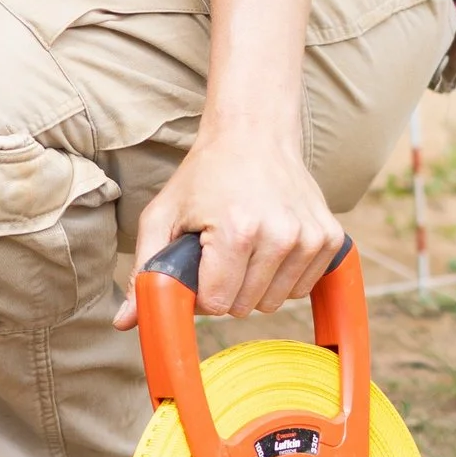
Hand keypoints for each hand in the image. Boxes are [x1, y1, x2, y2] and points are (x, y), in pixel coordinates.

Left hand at [117, 113, 342, 322]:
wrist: (254, 133)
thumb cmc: (204, 175)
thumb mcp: (163, 215)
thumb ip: (145, 270)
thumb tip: (124, 322)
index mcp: (236, 230)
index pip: (217, 304)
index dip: (202, 291)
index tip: (200, 263)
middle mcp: (279, 235)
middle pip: (246, 306)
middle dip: (227, 288)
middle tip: (220, 251)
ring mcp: (310, 237)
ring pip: (277, 302)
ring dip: (256, 285)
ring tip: (245, 246)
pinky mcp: (331, 238)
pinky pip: (302, 288)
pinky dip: (282, 276)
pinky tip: (270, 244)